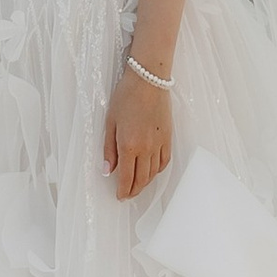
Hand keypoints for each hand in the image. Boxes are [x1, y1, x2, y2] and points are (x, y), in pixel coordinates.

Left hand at [102, 65, 171, 203]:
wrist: (148, 80)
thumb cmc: (126, 97)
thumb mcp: (110, 122)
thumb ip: (109, 149)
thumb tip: (108, 170)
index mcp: (129, 146)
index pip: (127, 178)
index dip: (123, 190)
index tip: (119, 196)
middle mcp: (146, 149)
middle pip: (142, 179)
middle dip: (134, 191)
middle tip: (127, 195)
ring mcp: (159, 144)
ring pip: (154, 173)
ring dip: (146, 183)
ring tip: (138, 186)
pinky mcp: (168, 137)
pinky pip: (165, 161)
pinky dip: (158, 171)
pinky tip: (152, 171)